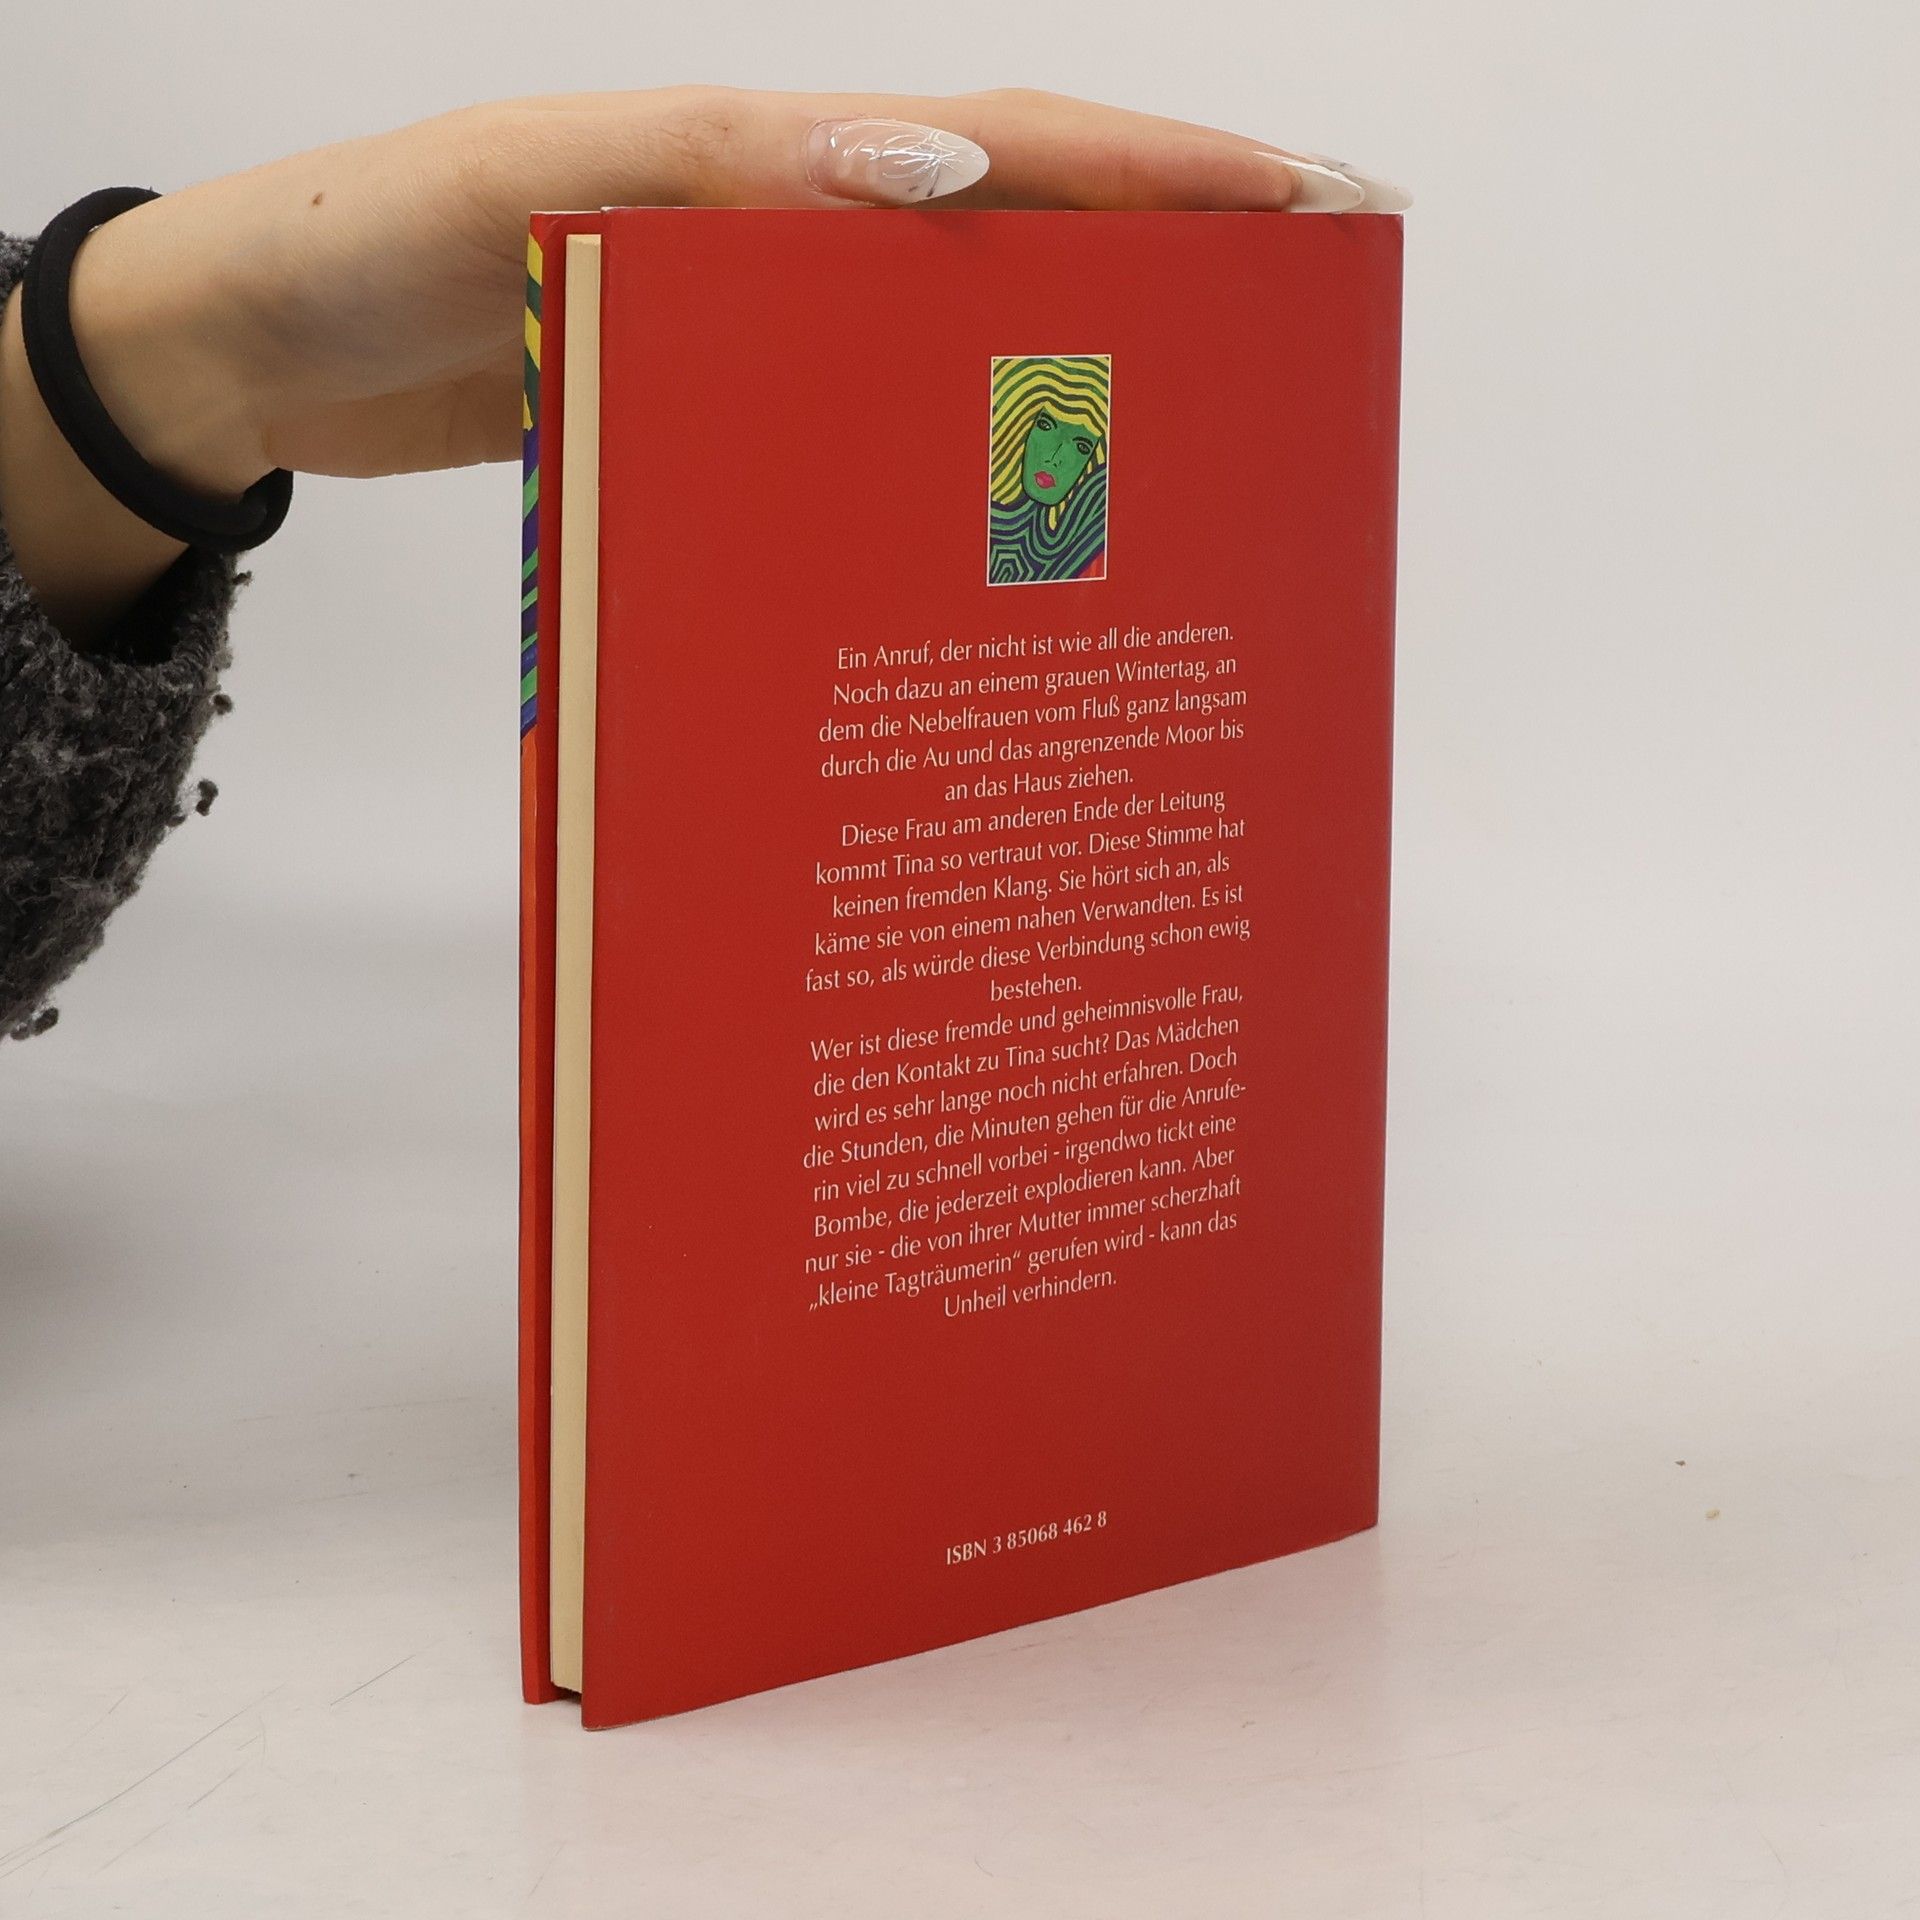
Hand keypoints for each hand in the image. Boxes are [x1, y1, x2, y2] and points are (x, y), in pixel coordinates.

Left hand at [0, 87, 1405, 634]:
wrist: (268, 350)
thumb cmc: (379, 239)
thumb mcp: (543, 176)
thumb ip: (725, 168)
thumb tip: (936, 166)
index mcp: (779, 159)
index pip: (1017, 146)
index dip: (1170, 168)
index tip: (1315, 202)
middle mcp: (797, 245)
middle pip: (1020, 259)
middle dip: (1167, 295)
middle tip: (1296, 370)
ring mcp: (767, 348)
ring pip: (953, 368)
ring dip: (1066, 416)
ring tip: (1186, 490)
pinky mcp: (725, 437)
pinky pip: (863, 452)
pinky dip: (939, 493)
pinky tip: (992, 563)